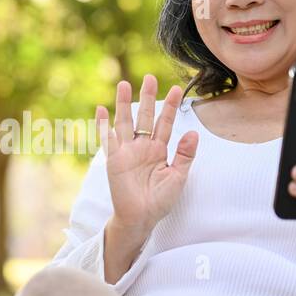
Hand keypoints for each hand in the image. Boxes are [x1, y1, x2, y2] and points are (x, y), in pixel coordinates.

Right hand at [96, 74, 198, 236]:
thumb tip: (194, 132)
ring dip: (124, 104)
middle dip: (148, 98)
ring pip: (125, 122)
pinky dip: (103, 124)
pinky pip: (107, 139)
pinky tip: (101, 110)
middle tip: (150, 77)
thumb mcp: (178, 177)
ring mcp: (127, 152)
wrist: (142, 218)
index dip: (170, 107)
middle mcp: (142, 147)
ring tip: (124, 84)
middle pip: (144, 116)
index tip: (177, 89)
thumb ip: (185, 155)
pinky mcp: (114, 159)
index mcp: (159, 150)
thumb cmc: (160, 200)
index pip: (165, 123)